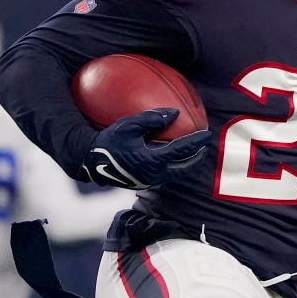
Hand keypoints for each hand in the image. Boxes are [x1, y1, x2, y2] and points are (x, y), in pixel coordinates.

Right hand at [81, 108, 210, 188]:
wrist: (90, 161)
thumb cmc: (109, 141)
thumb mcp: (129, 125)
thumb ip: (152, 118)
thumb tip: (175, 114)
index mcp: (152, 160)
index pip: (181, 150)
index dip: (195, 142)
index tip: (206, 134)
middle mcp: (154, 174)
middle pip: (184, 167)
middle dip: (197, 157)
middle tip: (204, 146)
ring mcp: (149, 181)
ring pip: (176, 174)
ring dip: (187, 164)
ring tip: (194, 153)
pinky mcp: (144, 183)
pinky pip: (166, 175)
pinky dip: (175, 166)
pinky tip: (175, 157)